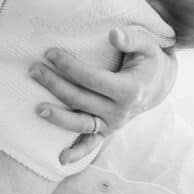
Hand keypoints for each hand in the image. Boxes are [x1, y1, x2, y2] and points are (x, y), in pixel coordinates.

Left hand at [30, 25, 176, 164]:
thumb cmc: (150, 60)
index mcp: (129, 90)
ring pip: (81, 123)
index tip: (50, 53)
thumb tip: (113, 34)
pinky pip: (92, 143)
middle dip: (54, 84)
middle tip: (34, 69)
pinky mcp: (108, 130)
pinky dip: (77, 152)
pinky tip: (61, 159)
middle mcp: (121, 111)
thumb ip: (131, 37)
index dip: (69, 66)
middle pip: (81, 99)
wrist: (160, 84)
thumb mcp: (148, 44)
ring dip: (58, 117)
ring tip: (37, 108)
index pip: (91, 79)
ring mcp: (113, 124)